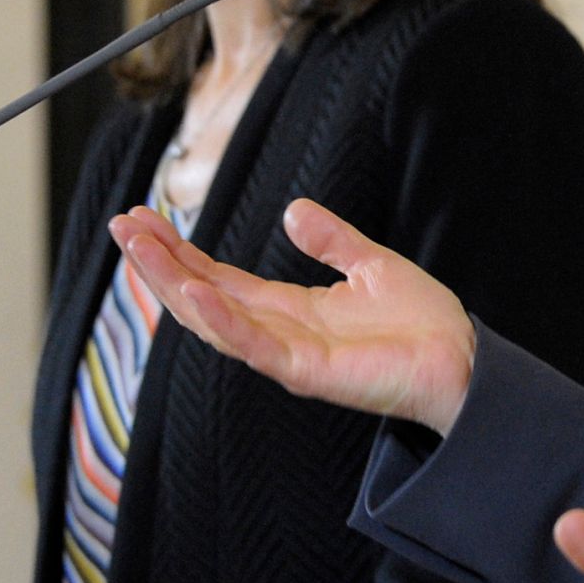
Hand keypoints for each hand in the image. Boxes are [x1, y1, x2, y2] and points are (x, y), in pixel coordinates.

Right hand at [110, 199, 475, 434]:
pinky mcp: (308, 371)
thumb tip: (292, 210)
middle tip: (121, 226)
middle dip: (159, 264)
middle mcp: (279, 332)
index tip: (143, 219)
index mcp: (290, 308)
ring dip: (173, 286)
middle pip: (203, 296)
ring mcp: (288, 354)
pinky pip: (255, 345)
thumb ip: (332, 241)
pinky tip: (193, 292)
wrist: (461, 360)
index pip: (219, 277)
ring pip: (215, 320)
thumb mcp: (371, 265)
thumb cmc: (422, 323)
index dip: (180, 251)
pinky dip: (222, 321)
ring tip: (140, 249)